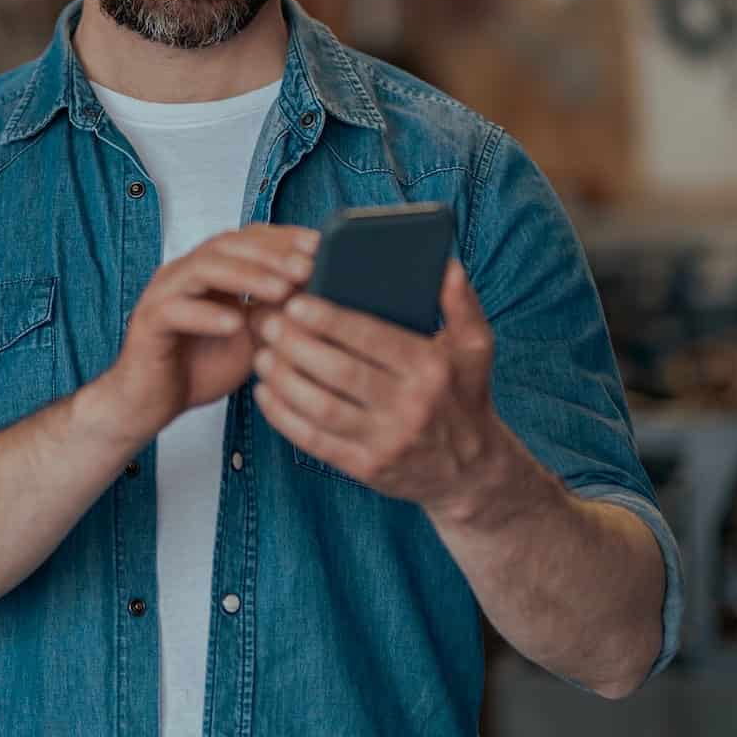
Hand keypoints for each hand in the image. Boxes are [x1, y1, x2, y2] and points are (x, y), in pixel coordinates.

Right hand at [96, 224, 318, 446]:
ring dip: (246, 276)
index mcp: (210, 270)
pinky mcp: (148, 322)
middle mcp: (185, 273)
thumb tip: (322, 292)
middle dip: (272, 253)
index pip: (248, 238)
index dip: (284, 238)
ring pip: (203, 268)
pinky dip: (207, 314)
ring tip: (282, 290)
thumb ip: (277, 312)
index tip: (321, 246)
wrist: (152, 403)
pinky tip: (235, 323)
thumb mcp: (253, 336)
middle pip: (228, 244)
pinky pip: (176, 310)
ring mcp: (163, 294)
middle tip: (308, 266)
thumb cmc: (200, 367)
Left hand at [252, 258, 523, 524]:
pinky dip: (283, 417)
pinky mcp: (367, 468)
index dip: (330, 321)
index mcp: (431, 369)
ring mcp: (387, 441)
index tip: (296, 302)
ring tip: (261, 354)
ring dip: (284, 380)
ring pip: (321, 408)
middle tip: (268, 322)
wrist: (473, 472)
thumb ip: (461, 303)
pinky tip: (265, 393)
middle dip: (295, 345)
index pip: (373, 339)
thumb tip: (445, 263)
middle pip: (340, 372)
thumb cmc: (465, 397)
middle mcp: (409, 406)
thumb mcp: (476, 348)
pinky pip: (315, 441)